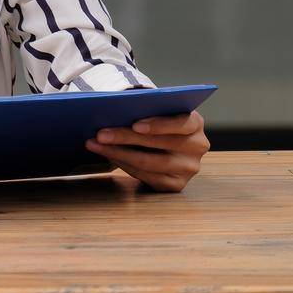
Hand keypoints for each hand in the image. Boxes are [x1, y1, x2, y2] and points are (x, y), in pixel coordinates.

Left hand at [85, 110, 208, 192]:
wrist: (166, 145)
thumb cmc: (156, 121)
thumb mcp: (157, 111)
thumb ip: (145, 108)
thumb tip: (113, 108)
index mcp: (195, 123)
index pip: (181, 123)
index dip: (158, 124)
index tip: (135, 125)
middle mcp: (196, 147)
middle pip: (159, 143)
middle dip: (125, 137)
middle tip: (100, 134)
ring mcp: (188, 168)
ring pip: (149, 162)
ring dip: (118, 153)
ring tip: (95, 144)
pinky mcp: (176, 185)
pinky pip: (146, 176)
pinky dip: (123, 165)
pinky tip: (108, 156)